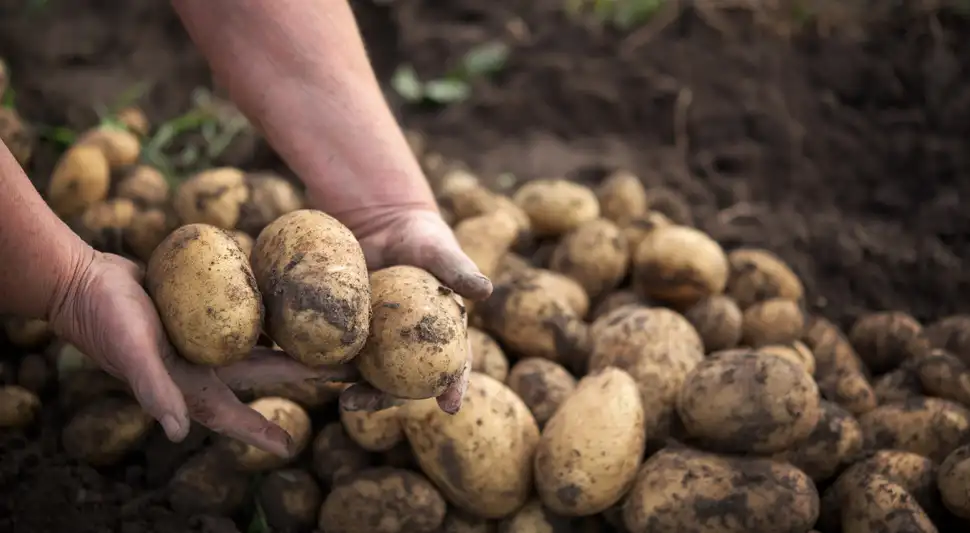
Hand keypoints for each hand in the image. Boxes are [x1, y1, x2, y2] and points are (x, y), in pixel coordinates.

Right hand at [49, 251, 356, 455]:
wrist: (81, 280)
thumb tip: (177, 433)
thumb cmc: (105, 321)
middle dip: (300, 374)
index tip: (290, 446)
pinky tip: (287, 300)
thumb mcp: (131, 354)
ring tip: (325, 338)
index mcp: (188, 385)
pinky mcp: (200, 310)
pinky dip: (263, 311)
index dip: (260, 432)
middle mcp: (201, 365)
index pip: (233, 416)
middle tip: (340, 371)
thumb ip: (154, 390)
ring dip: (288, 343)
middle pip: (262, 373)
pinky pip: (240, 313)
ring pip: (257, 343)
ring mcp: (202, 338)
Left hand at [333, 206, 492, 413]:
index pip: (453, 365)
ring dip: (346, 386)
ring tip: (333, 395)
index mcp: (440, 334)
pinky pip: (334, 346)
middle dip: (381, 399)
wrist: (382, 222)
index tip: (451, 406)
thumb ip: (459, 269)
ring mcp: (375, 340)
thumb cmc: (421, 237)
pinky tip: (301, 364)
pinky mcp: (346, 328)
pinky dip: (319, 358)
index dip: (454, 386)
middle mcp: (407, 347)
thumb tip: (485, 289)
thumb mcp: (440, 249)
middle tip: (359, 403)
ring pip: (362, 372)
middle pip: (399, 382)